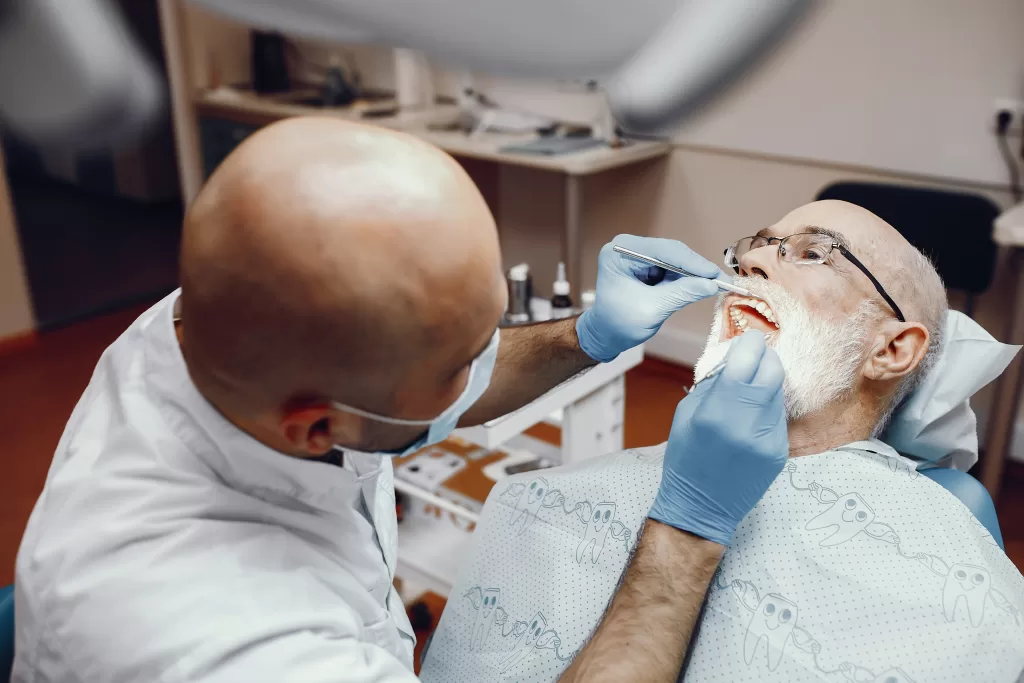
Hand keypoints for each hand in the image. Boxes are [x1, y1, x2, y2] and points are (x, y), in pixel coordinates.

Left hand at [576, 235, 725, 361]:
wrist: (606, 334)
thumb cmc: (618, 324)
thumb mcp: (651, 310)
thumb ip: (681, 294)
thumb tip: (711, 284)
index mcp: (620, 252)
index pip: (662, 251)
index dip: (691, 263)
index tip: (714, 274)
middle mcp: (629, 247)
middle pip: (672, 252)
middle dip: (695, 268)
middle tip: (721, 281)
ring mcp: (639, 255)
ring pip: (676, 260)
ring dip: (694, 274)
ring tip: (715, 285)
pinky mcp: (648, 265)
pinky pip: (674, 268)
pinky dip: (687, 279)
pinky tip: (700, 287)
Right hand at [648, 330, 787, 545]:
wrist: (701, 506)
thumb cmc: (685, 458)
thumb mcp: (686, 413)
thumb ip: (713, 383)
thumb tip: (735, 357)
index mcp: (717, 411)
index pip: (747, 361)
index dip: (752, 343)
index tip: (751, 338)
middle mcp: (747, 424)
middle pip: (773, 372)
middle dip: (766, 357)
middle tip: (756, 356)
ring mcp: (768, 440)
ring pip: (778, 393)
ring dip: (766, 383)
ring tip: (749, 388)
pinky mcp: (779, 452)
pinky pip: (778, 416)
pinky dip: (767, 407)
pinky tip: (751, 415)